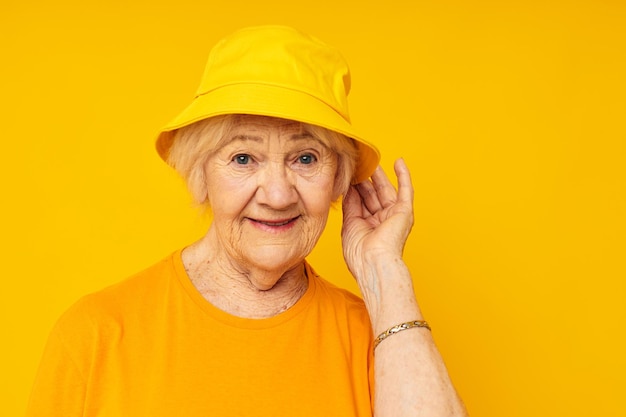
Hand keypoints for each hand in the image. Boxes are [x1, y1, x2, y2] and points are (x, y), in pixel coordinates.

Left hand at [341, 159, 414, 279]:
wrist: (372, 263)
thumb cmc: (359, 254)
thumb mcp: (349, 224)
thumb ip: (351, 204)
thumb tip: (349, 187)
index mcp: (368, 226)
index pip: (360, 200)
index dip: (354, 187)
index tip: (346, 173)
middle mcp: (381, 220)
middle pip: (372, 193)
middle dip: (364, 179)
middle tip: (356, 163)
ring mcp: (393, 215)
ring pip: (385, 189)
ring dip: (378, 175)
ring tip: (370, 159)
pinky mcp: (404, 212)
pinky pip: (406, 190)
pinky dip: (403, 176)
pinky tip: (399, 161)